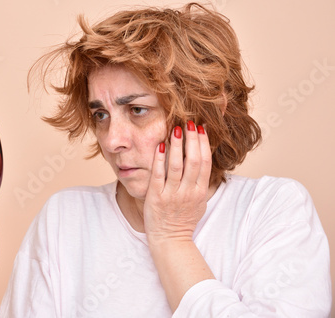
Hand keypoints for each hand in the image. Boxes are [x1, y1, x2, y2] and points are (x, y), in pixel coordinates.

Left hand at [144, 121, 211, 243]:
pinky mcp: (156, 197)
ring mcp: (172, 194)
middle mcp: (188, 192)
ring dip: (177, 145)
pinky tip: (160, 146)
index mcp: (200, 192)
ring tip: (176, 128)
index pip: (205, 162)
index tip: (201, 128)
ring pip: (177, 165)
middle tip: (190, 122)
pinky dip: (159, 159)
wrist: (170, 240)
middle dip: (192, 139)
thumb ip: (201, 182)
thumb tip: (203, 159)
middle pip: (194, 160)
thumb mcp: (199, 202)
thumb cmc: (183, 220)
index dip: (204, 143)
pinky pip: (158, 175)